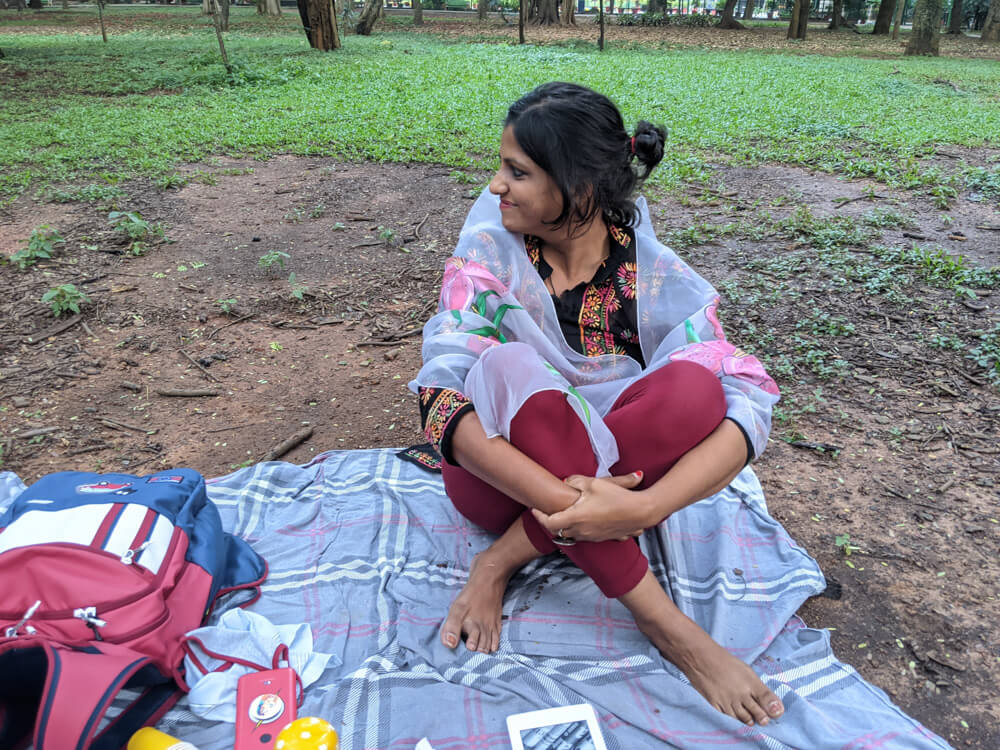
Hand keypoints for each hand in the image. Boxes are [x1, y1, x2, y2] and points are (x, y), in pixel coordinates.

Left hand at [531, 472, 650, 543]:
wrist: (641, 512)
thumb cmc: (617, 497)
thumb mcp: (594, 483)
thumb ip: (575, 482)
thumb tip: (564, 483)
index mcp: (576, 518)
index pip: (549, 522)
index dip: (539, 516)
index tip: (535, 508)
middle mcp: (581, 531)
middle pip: (557, 531)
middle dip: (550, 522)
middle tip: (547, 511)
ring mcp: (591, 537)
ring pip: (570, 535)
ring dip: (564, 527)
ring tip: (563, 515)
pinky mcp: (601, 539)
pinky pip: (583, 537)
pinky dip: (578, 530)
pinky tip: (582, 521)